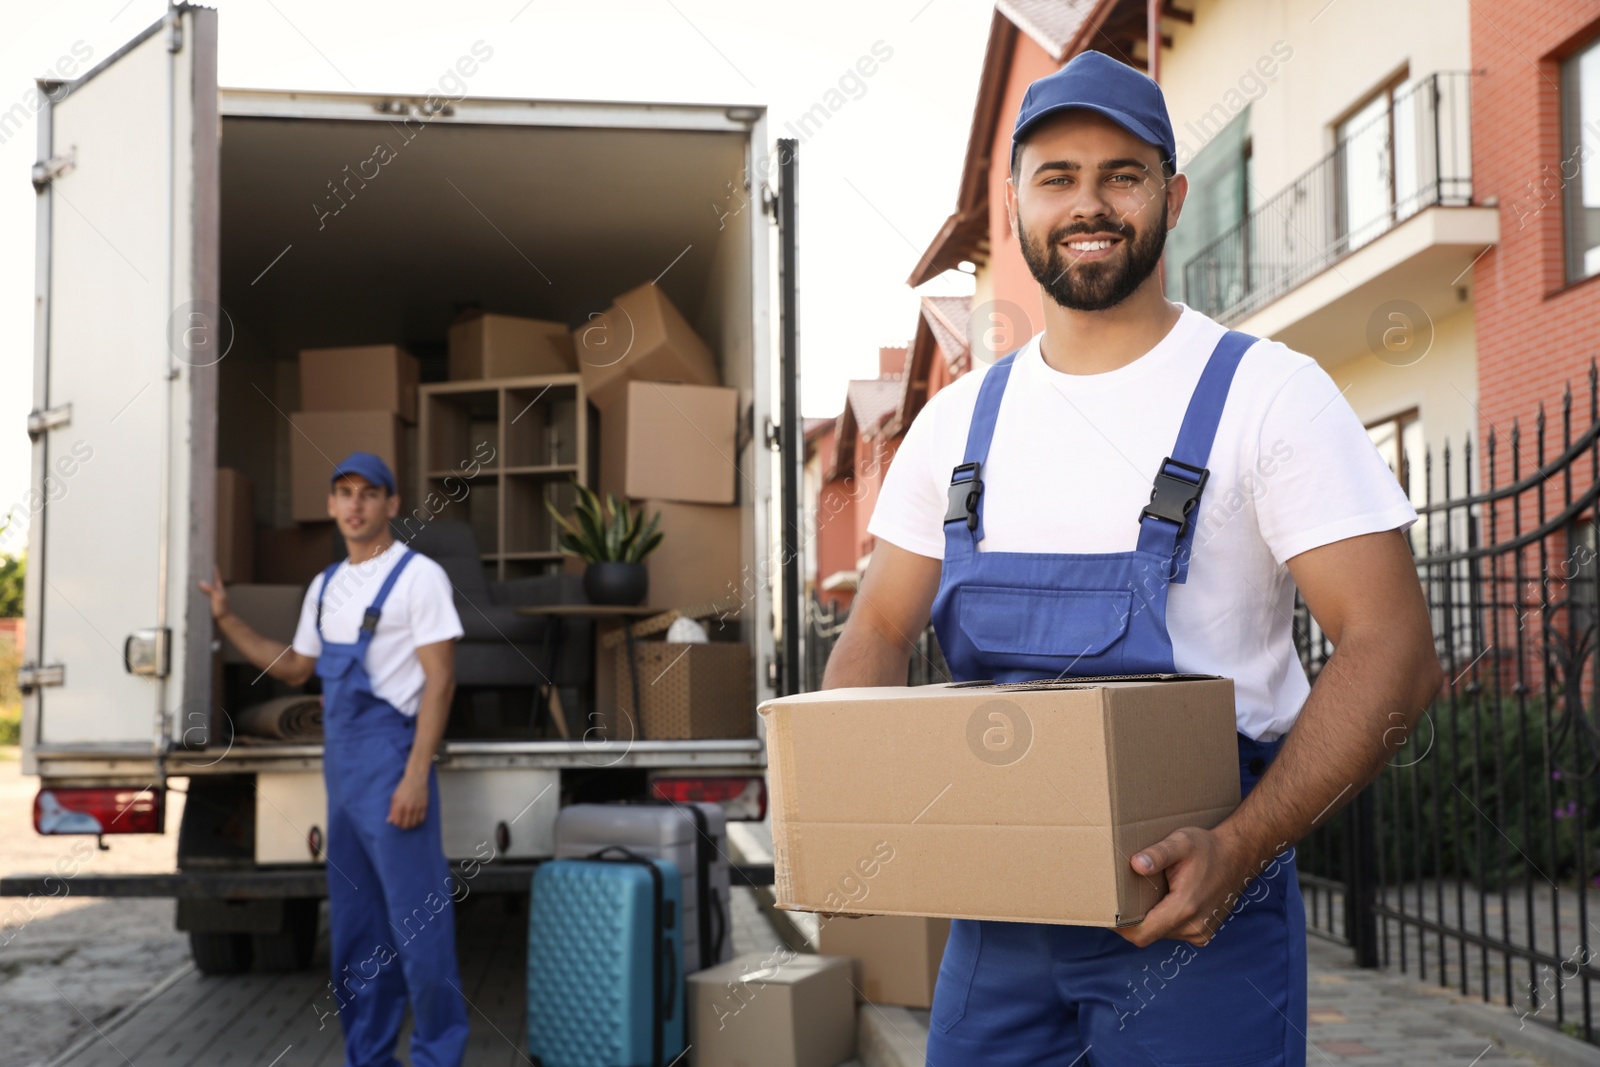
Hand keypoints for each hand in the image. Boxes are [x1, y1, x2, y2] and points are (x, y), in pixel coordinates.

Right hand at [197, 564, 229, 620]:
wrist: (223, 621)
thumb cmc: (222, 610)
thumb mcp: (217, 598)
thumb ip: (210, 590)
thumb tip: (201, 582)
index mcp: (218, 588)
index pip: (215, 575)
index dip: (213, 567)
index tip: (209, 560)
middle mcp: (215, 590)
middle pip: (209, 579)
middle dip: (204, 573)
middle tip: (196, 567)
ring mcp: (211, 596)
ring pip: (204, 586)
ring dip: (199, 582)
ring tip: (191, 577)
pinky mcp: (208, 602)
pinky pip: (201, 594)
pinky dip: (197, 591)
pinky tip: (192, 591)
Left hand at [388, 769, 428, 828]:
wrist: (416, 779)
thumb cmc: (404, 787)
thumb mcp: (394, 797)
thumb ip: (392, 810)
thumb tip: (389, 821)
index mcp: (399, 805)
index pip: (397, 822)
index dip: (396, 823)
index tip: (397, 821)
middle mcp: (408, 808)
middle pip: (405, 825)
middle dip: (403, 826)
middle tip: (403, 822)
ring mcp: (417, 807)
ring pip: (414, 824)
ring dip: (410, 824)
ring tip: (409, 821)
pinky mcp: (424, 806)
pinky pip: (421, 819)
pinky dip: (418, 821)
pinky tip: (415, 818)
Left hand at [1113, 825, 1257, 947]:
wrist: (1238, 856)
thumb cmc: (1207, 847)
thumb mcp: (1181, 842)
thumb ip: (1158, 854)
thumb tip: (1136, 864)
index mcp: (1184, 908)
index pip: (1142, 933)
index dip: (1120, 929)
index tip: (1105, 916)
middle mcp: (1193, 926)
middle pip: (1148, 935)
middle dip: (1130, 922)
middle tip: (1116, 903)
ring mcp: (1200, 932)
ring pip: (1161, 934)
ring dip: (1148, 921)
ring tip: (1139, 898)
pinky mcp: (1203, 933)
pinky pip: (1174, 932)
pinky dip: (1162, 921)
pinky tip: (1160, 901)